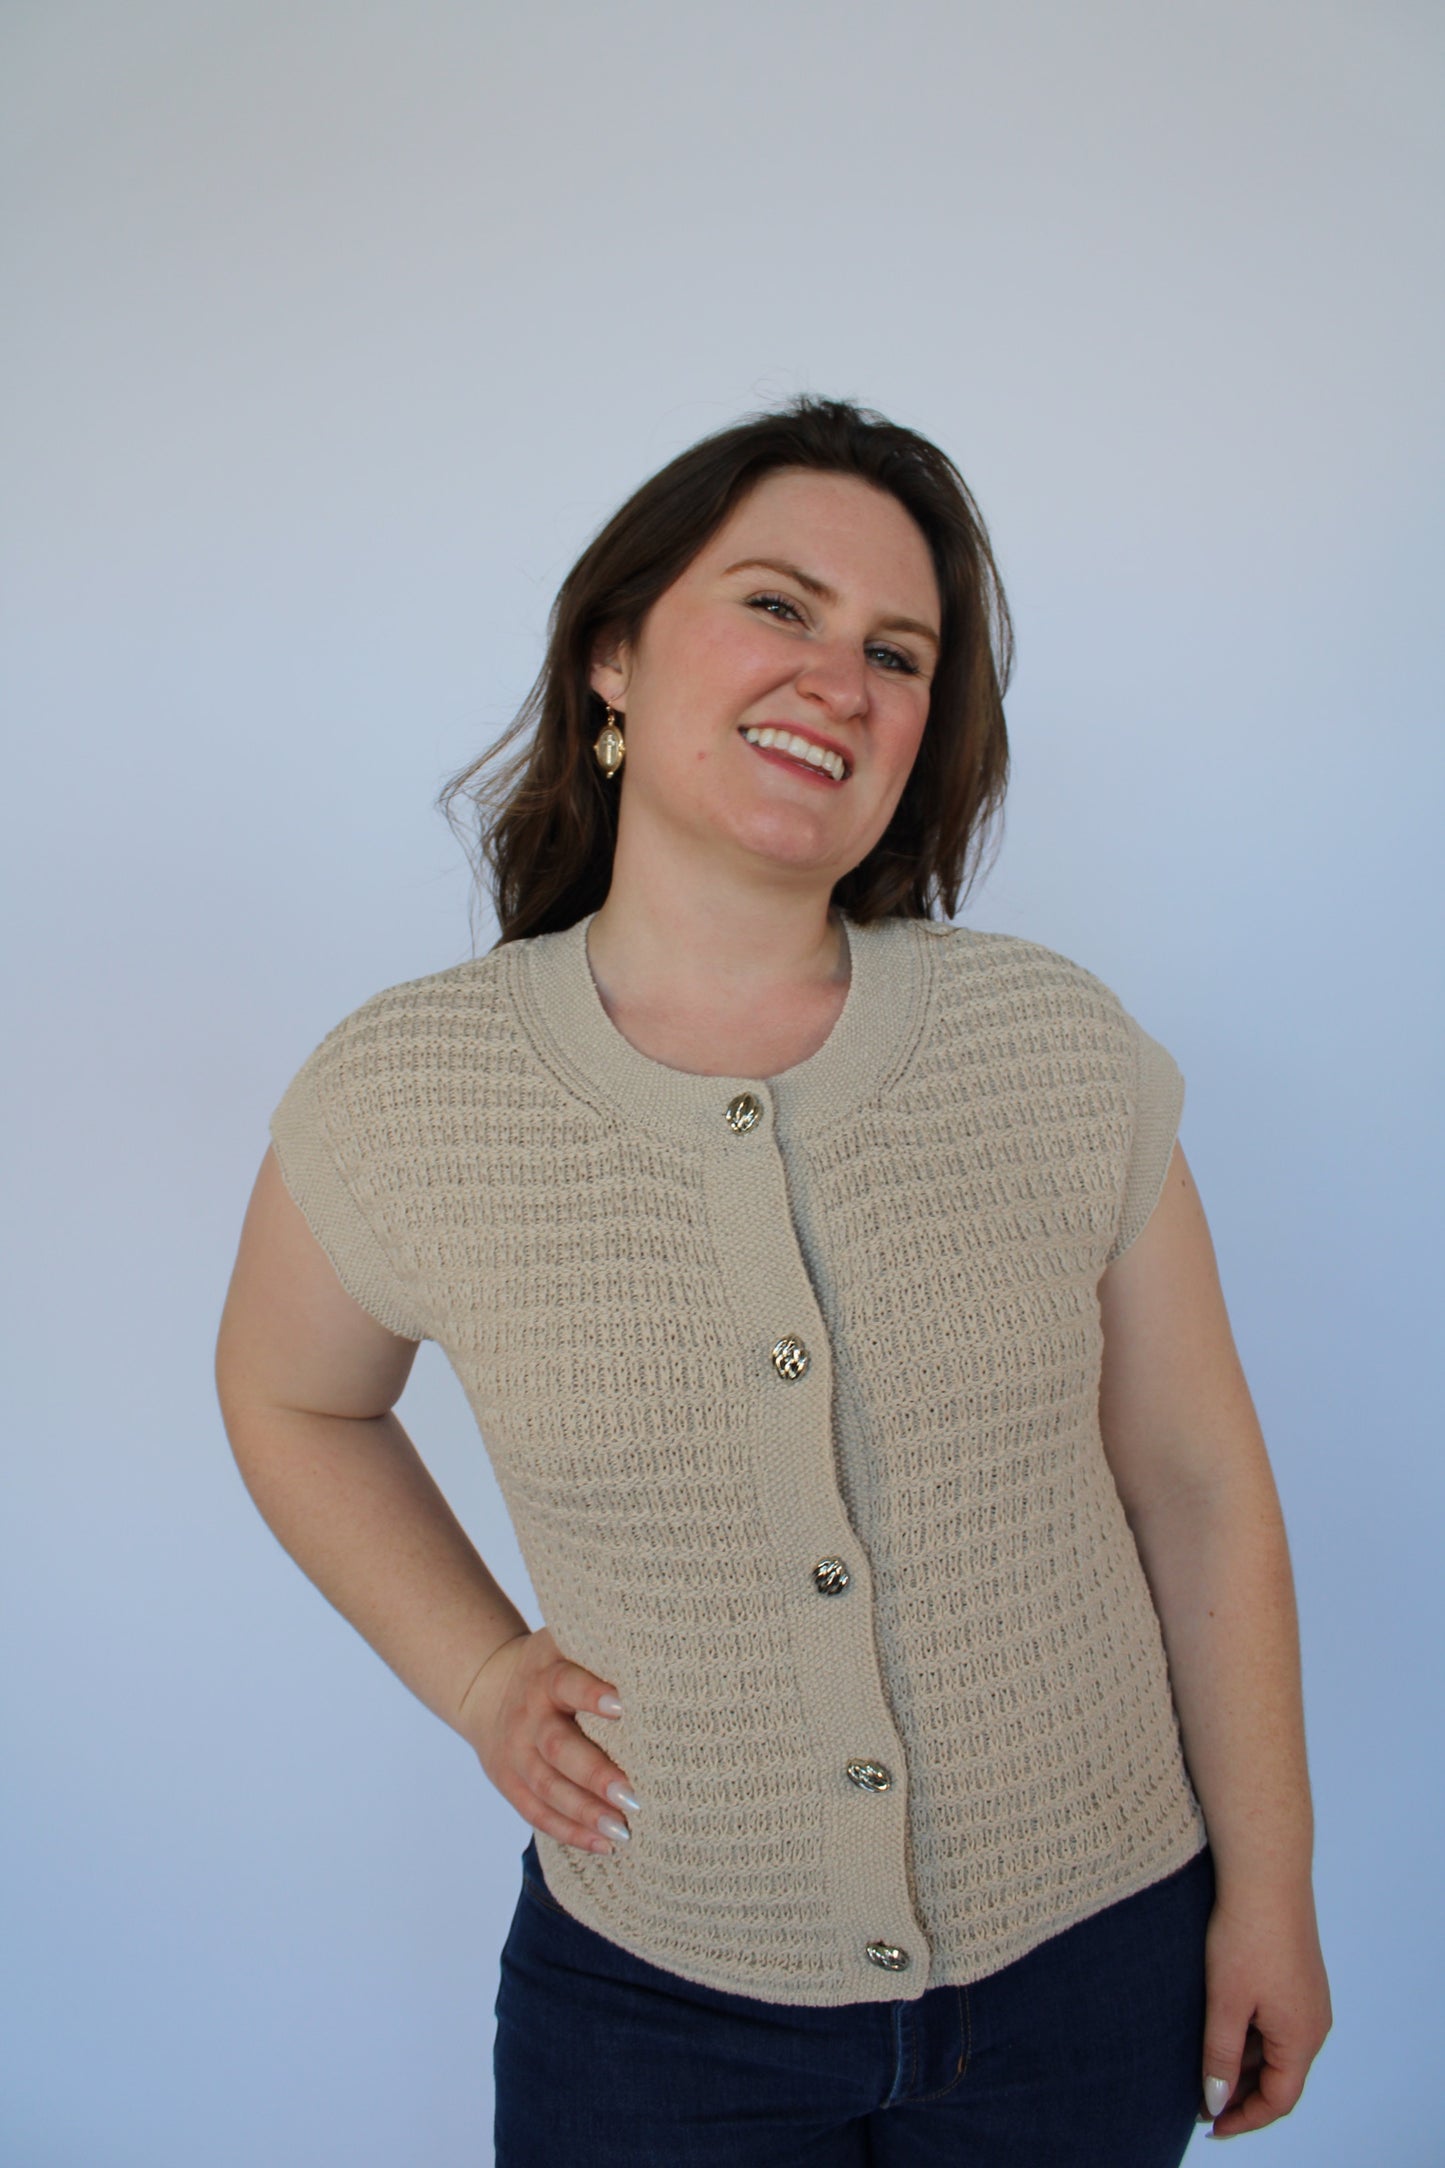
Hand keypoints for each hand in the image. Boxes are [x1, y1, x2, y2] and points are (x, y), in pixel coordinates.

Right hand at [457, 1625, 636, 1853]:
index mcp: (547, 1672)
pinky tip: (604, 1845)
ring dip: (585, 1812)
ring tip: (623, 1830)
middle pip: (557, 1745)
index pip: (567, 1682)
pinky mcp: (509, 1782)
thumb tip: (671, 1659)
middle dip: (595, 1773)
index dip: (591, 1695)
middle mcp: (528, 1712)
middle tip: (633, 1795)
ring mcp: (515, 1750)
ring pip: (546, 1786)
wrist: (487, 1689)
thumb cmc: (558, 1667)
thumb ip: (608, 1651)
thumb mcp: (570, 1646)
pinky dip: (570, 1832)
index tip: (624, 1708)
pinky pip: (536, 1812)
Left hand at [1198, 1883, 1331, 2137]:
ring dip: (1244, 2062)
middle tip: (1199, 2098)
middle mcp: (1314, 2023)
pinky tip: (1219, 2026)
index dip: (1245, 2118)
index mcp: (1302, 2038)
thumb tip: (1216, 2101)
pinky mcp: (1297, 1976)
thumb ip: (1220, 2056)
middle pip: (1279, 2076)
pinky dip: (1249, 2034)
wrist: (1267, 1874)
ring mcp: (1308, 1998)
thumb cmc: (1246, 1936)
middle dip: (1241, 2091)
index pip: (1279, 2099)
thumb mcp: (1226, 2003)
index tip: (1211, 2126)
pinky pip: (1276, 2021)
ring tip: (1203, 2065)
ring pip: (1275, 2048)